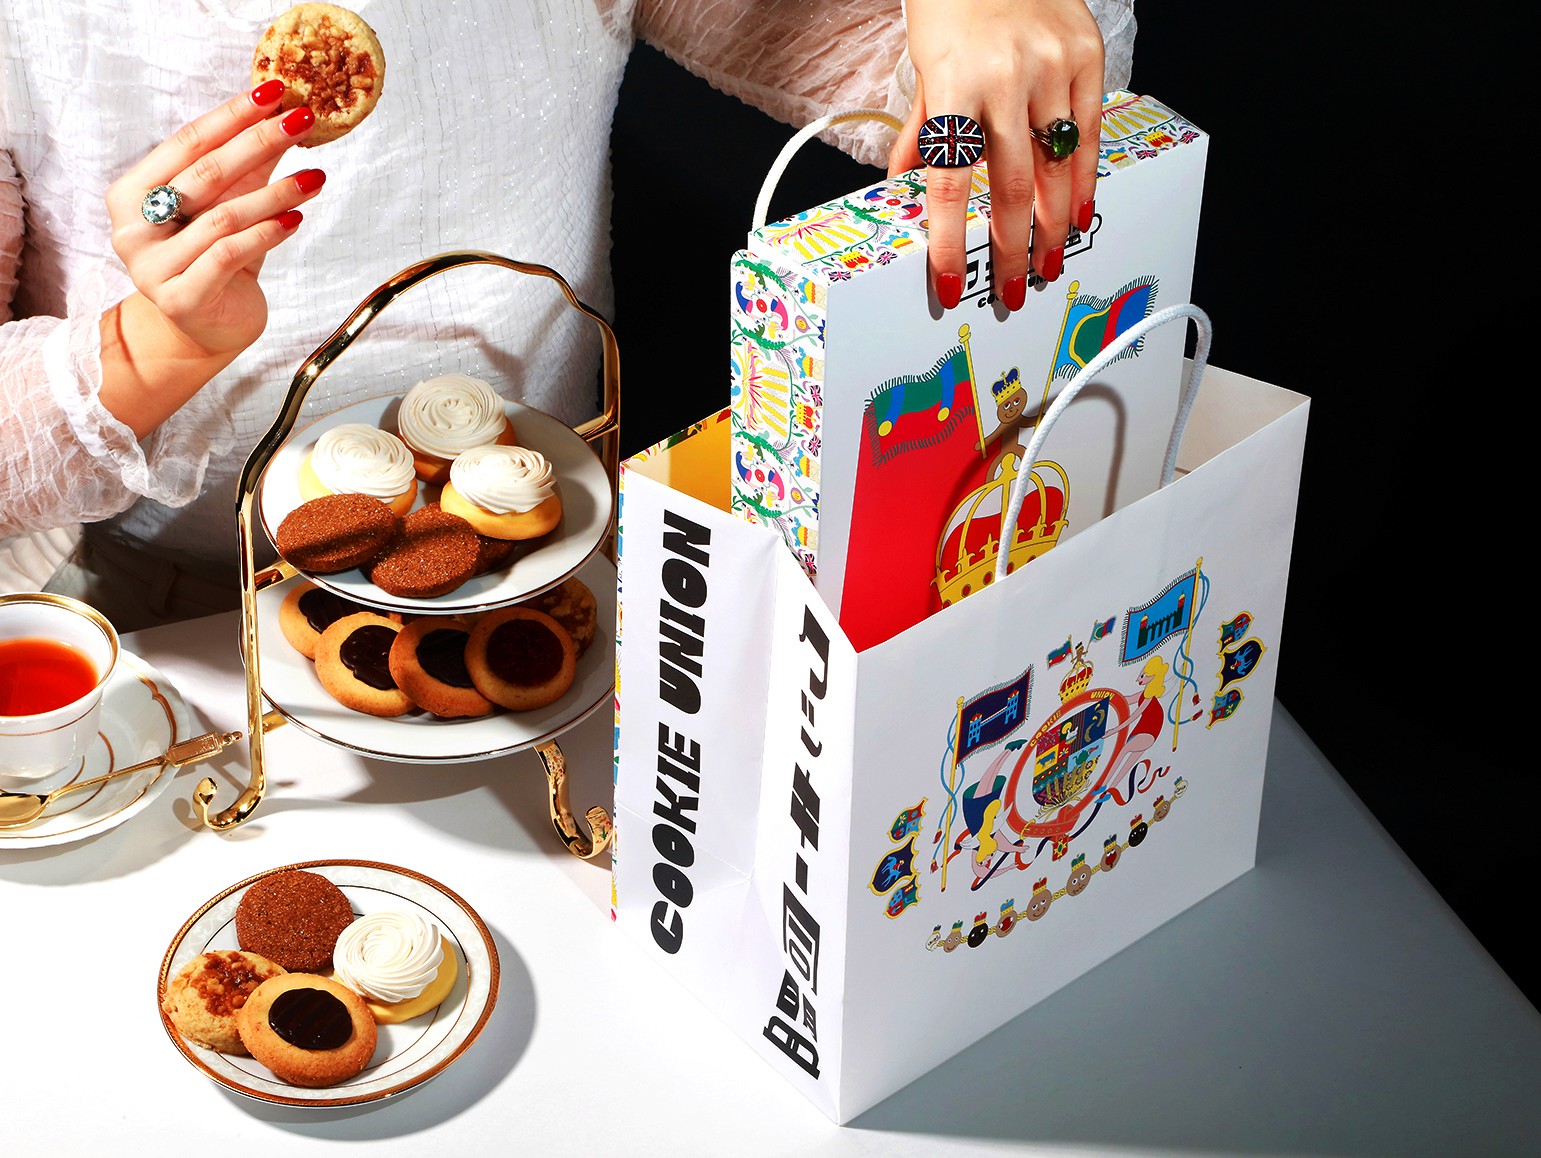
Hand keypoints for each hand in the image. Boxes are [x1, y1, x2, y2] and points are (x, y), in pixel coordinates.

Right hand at [104, 80, 323, 365]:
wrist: (205, 328)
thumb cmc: (214, 260)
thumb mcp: (228, 206)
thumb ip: (247, 168)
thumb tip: (285, 114)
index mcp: (131, 193)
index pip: (187, 143)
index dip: (232, 115)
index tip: (274, 91)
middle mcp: (133, 228)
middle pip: (205, 174)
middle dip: (259, 142)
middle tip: (302, 120)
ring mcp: (152, 267)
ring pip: (223, 217)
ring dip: (276, 193)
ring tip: (315, 177)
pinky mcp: (181, 298)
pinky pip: (229, 255)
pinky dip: (267, 234)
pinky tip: (296, 220)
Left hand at [890, 0, 1103, 310]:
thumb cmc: (954, 1)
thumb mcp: (925, 65)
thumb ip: (922, 129)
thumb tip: (904, 184)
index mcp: (955, 84)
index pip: (950, 184)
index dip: (949, 242)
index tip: (949, 283)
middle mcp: (1006, 78)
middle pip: (1010, 187)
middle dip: (1011, 248)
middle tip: (1010, 289)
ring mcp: (1051, 67)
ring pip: (1056, 167)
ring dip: (1053, 225)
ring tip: (1047, 262)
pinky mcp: (1086, 56)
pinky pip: (1090, 132)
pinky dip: (1086, 179)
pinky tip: (1080, 212)